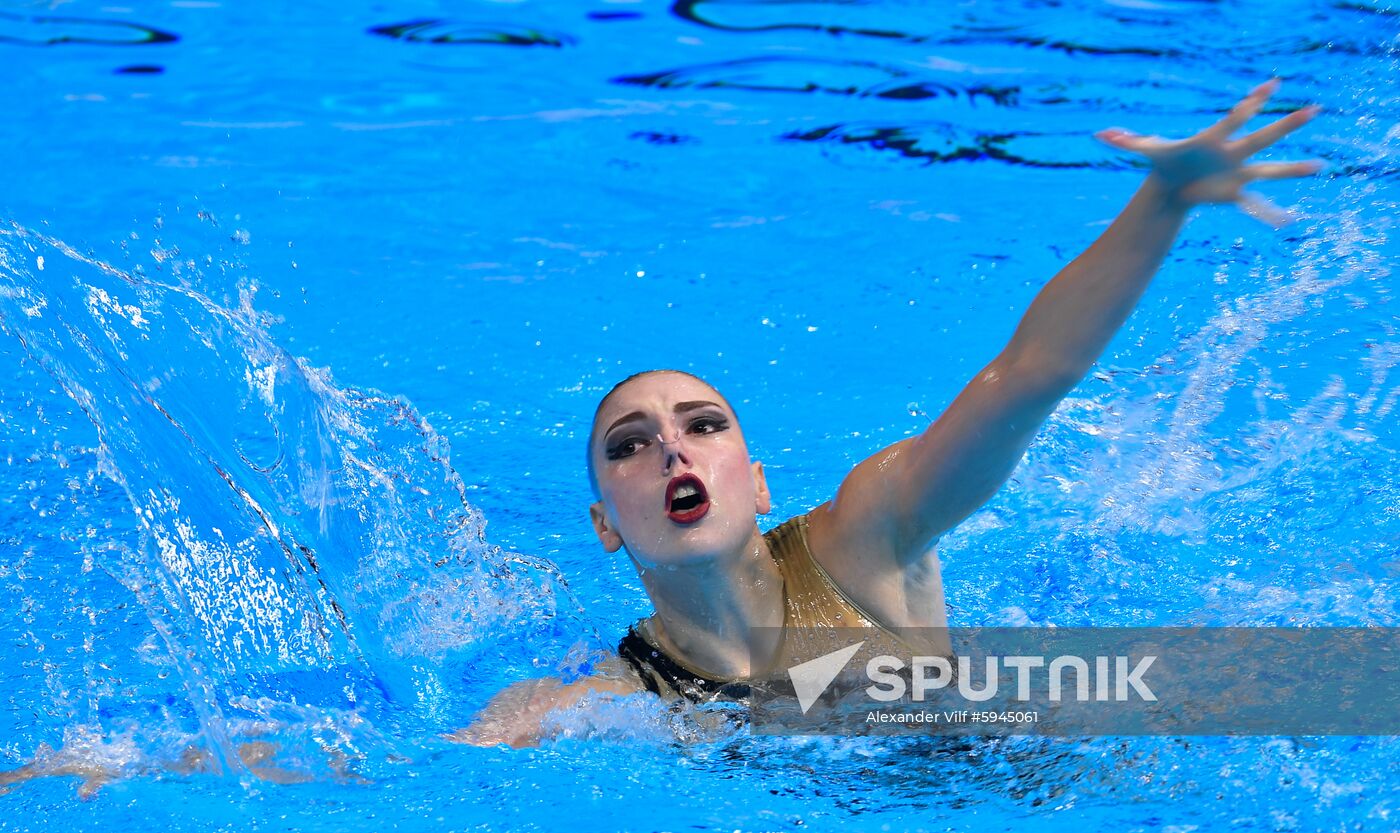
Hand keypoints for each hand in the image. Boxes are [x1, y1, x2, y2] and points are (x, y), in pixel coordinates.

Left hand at [1096, 79, 1321, 226]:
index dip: (1251, 102)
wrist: (1174, 180)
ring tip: (1319, 167)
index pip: (1236, 117)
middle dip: (1286, 125)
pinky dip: (1269, 214)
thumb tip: (1100, 135)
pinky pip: (1255, 206)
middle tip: (1313, 110)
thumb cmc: (1165, 160)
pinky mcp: (1233, 194)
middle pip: (1263, 137)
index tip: (1270, 86)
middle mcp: (1233, 153)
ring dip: (1292, 170)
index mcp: (1215, 139)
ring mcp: (1237, 173)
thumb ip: (1126, 142)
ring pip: (1269, 170)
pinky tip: (1287, 223)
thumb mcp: (1146, 151)